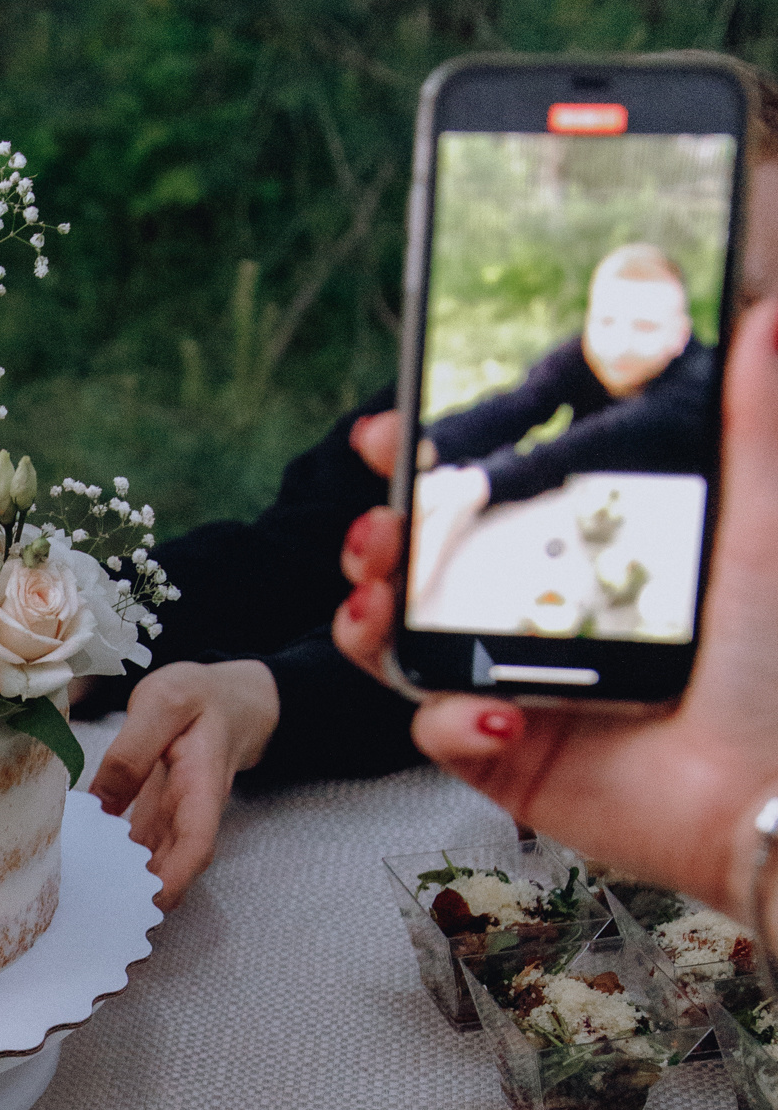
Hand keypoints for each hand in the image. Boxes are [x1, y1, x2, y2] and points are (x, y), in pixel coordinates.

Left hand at [91, 660, 279, 906]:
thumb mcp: (163, 702)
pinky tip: (84, 871)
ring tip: (83, 905)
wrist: (228, 698)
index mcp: (202, 784)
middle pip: (174, 865)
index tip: (147, 903)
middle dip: (142, 896)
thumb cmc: (199, 696)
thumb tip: (100, 803)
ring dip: (126, 884)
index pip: (197, 843)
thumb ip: (133, 749)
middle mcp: (192, 811)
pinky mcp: (159, 816)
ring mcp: (176, 817)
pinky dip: (117, 862)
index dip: (175, 877)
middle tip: (97, 918)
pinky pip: (141, 847)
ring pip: (155, 861)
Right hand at [332, 297, 777, 926]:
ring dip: (371, 626)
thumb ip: (748, 428)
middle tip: (376, 530)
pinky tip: (496, 714)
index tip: (382, 433)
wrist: (769, 793)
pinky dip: (451, 723)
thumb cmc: (771, 665)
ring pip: (400, 650)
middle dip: (374, 545)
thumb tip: (760, 316)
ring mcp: (505, 688)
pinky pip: (439, 736)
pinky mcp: (499, 760)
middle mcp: (527, 618)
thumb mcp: (756, 529)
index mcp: (574, 556)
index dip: (421, 463)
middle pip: (414, 570)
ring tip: (379, 610)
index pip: (475, 497)